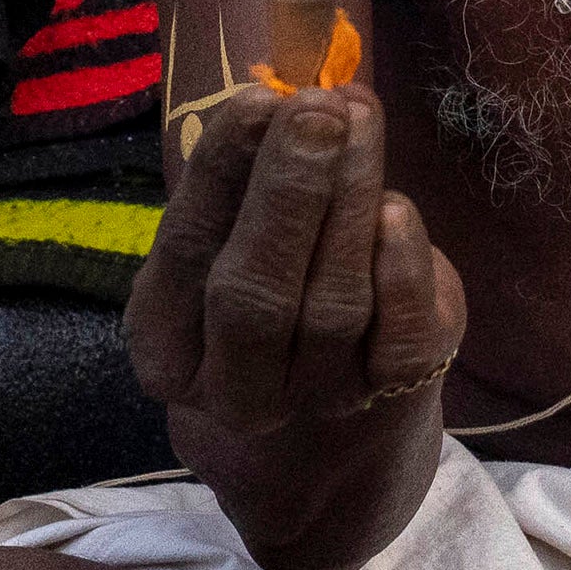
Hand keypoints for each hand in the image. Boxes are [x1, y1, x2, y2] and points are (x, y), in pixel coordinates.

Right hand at [134, 84, 465, 450]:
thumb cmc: (259, 337)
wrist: (319, 475)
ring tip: (360, 121)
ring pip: (333, 305)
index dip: (221, 175)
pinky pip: (401, 338)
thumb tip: (279, 95)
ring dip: (350, 201)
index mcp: (169, 351)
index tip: (256, 100)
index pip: (187, 255)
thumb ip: (237, 202)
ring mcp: (319, 405)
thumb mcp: (215, 281)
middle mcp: (236, 392)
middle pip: (254, 295)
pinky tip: (397, 209)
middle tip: (317, 106)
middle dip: (287, 191)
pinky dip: (401, 268)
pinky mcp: (395, 402)